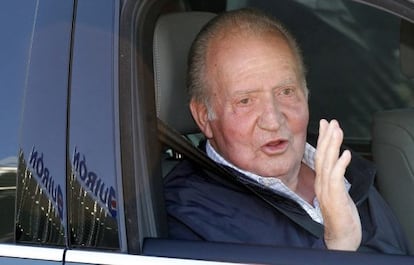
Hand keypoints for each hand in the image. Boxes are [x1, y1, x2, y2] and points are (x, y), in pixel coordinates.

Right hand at [314, 119, 361, 250]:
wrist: (340, 238)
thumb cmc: (341, 218)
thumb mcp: (336, 195)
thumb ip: (335, 180)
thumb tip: (337, 165)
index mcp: (321, 182)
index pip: (321, 156)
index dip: (323, 140)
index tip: (326, 125)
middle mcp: (321, 184)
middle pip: (322, 156)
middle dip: (327, 137)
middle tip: (331, 121)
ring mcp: (326, 191)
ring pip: (328, 163)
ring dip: (332, 146)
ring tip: (337, 130)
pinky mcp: (335, 197)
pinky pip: (336, 178)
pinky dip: (340, 164)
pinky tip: (345, 154)